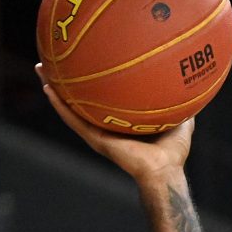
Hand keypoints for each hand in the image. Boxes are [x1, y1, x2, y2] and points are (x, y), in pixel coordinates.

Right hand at [35, 63, 193, 181]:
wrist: (165, 170)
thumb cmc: (174, 152)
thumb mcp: (181, 120)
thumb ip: (182, 103)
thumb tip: (189, 83)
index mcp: (120, 122)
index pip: (102, 99)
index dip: (92, 83)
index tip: (84, 62)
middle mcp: (105, 125)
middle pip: (80, 99)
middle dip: (67, 81)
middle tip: (54, 61)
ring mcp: (97, 132)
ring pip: (69, 107)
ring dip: (54, 88)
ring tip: (42, 68)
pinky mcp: (95, 139)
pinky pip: (73, 120)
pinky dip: (59, 105)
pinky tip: (48, 88)